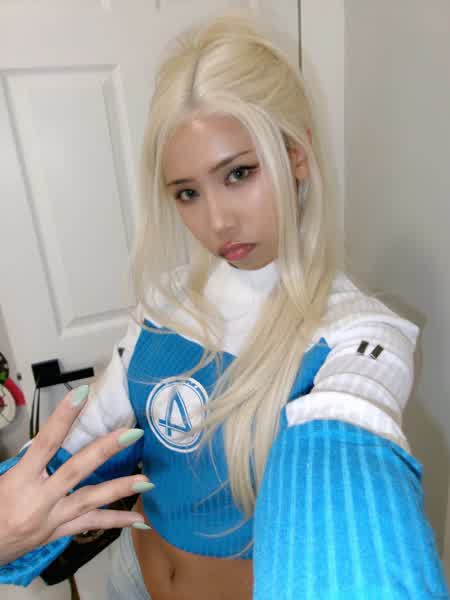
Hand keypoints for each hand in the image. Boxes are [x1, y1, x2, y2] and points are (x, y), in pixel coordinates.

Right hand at [0, 387, 149, 564]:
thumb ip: (24, 457)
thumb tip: (48, 436)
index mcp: (20, 480)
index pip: (45, 442)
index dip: (64, 417)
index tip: (82, 394)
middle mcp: (40, 499)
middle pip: (76, 470)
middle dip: (105, 451)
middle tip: (132, 434)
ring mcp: (52, 518)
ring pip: (90, 501)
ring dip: (120, 489)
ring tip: (147, 481)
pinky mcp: (58, 532)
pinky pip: (91, 526)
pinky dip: (116, 522)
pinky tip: (139, 520)